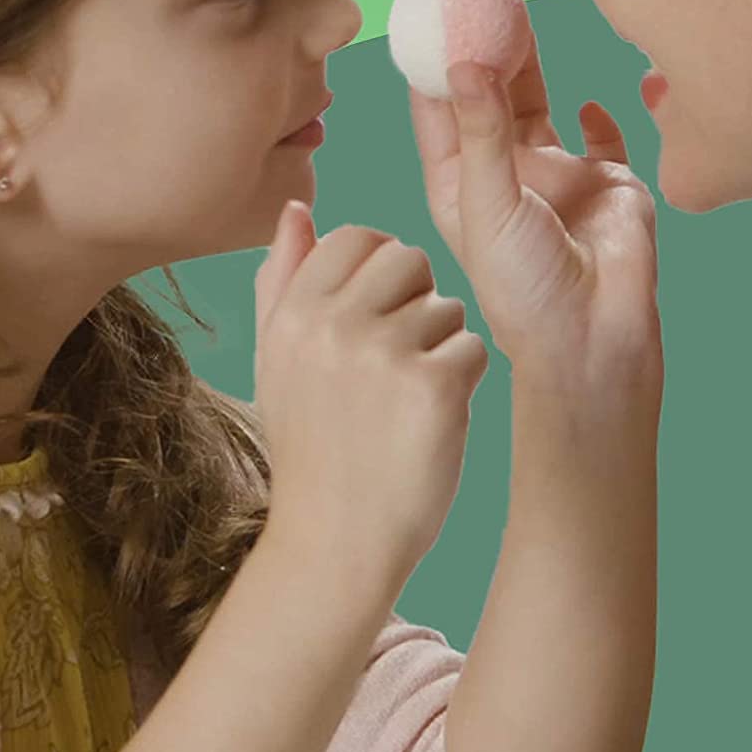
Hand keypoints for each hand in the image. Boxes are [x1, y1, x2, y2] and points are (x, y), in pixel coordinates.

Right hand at [251, 200, 489, 581]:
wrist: (335, 543)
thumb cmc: (313, 449)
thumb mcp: (278, 363)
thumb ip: (283, 280)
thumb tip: (296, 208)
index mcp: (292, 311)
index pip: (358, 237)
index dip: (382, 273)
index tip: (379, 319)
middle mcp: (333, 323)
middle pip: (410, 259)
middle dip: (417, 301)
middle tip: (399, 362)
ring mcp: (384, 352)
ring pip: (449, 307)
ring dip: (443, 348)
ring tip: (408, 402)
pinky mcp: (435, 385)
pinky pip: (473, 347)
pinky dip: (466, 382)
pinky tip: (435, 421)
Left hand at [407, 28, 661, 373]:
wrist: (596, 337)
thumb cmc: (524, 289)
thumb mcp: (490, 203)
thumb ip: (484, 131)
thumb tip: (465, 61)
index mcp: (459, 183)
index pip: (435, 109)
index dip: (429, 59)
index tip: (426, 8)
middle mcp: (505, 173)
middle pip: (487, 94)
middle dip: (482, 46)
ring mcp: (558, 175)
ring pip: (539, 103)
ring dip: (531, 64)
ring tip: (522, 16)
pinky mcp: (610, 180)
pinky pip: (605, 132)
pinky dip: (600, 109)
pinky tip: (591, 93)